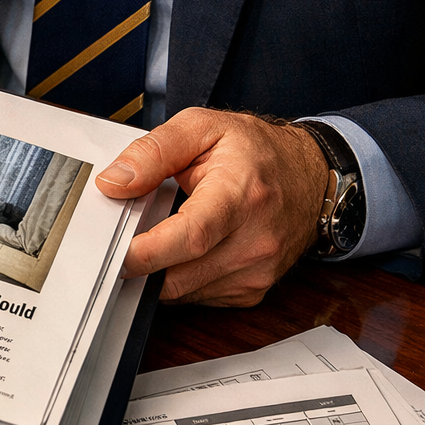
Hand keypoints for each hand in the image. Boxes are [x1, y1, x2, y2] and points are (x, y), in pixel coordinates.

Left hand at [94, 108, 329, 306]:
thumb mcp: (202, 128)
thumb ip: (154, 152)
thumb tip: (113, 183)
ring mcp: (256, 272)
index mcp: (241, 196)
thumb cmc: (256, 151)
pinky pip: (197, 297)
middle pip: (179, 275)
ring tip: (156, 237)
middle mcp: (255, 241)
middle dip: (139, 265)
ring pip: (182, 292)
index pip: (191, 237)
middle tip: (119, 241)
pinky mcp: (252, 291)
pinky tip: (181, 252)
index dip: (146, 251)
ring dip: (157, 273)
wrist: (311, 176)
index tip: (114, 252)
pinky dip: (178, 278)